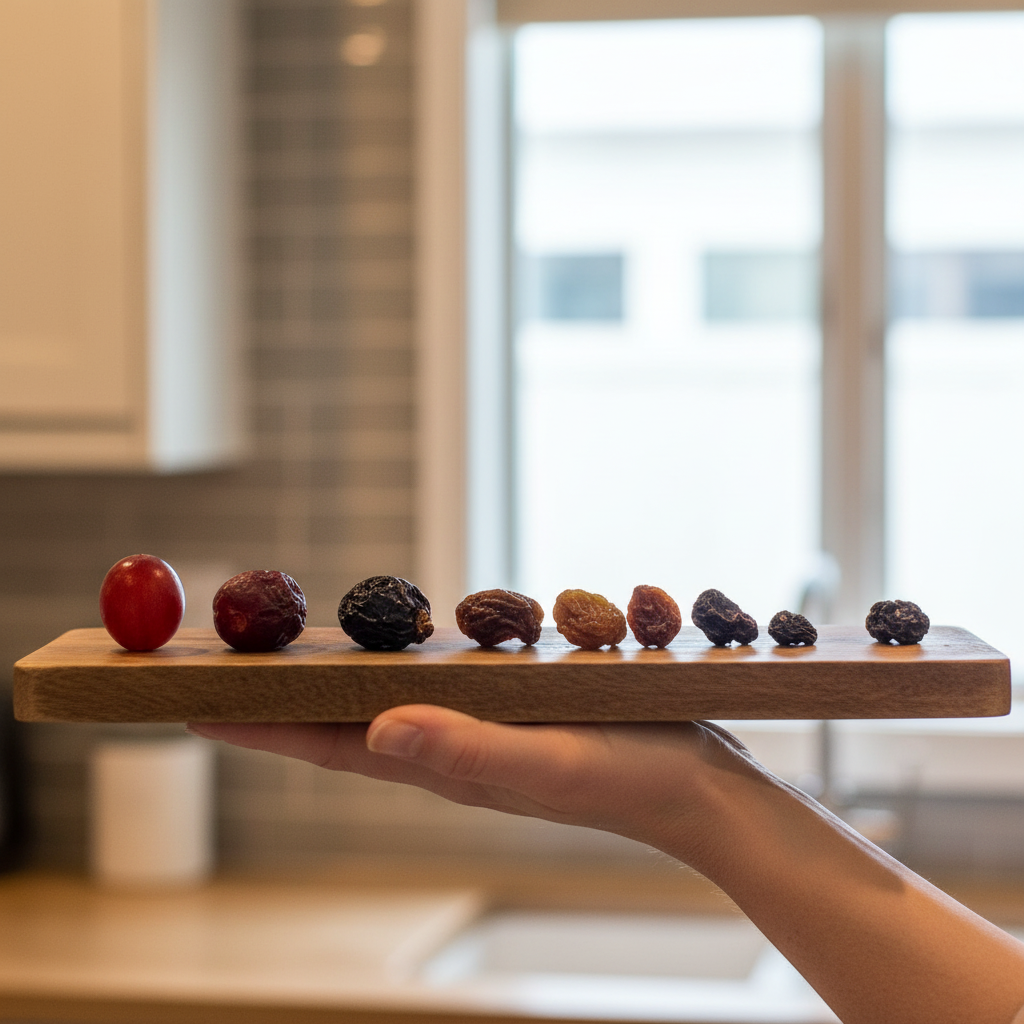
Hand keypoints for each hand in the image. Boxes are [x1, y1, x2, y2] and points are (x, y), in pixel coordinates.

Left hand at [187, 707, 761, 858]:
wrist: (697, 788)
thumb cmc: (629, 774)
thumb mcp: (545, 760)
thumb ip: (464, 748)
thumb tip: (374, 732)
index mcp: (444, 764)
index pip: (326, 746)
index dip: (258, 727)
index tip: (192, 704)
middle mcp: (450, 750)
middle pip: (343, 723)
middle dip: (281, 699)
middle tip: (228, 665)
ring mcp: (480, 733)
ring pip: (384, 703)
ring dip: (332, 683)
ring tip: (289, 657)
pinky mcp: (512, 714)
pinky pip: (434, 687)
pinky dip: (396, 670)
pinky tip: (394, 649)